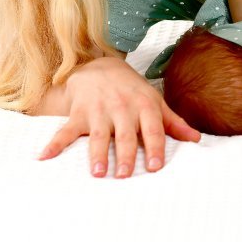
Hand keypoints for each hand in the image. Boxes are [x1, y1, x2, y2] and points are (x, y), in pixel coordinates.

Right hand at [37, 56, 200, 177]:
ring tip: (98, 173)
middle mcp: (122, 108)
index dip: (154, 146)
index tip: (155, 166)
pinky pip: (66, 130)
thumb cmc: (132, 90)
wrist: (100, 67)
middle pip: (125, 134)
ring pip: (99, 135)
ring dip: (97, 154)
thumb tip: (197, 140)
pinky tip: (44, 157)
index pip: (152, 128)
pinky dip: (55, 144)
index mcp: (144, 106)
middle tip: (126, 175)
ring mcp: (99, 110)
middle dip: (126, 154)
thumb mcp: (154, 101)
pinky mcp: (78, 113)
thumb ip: (174, 122)